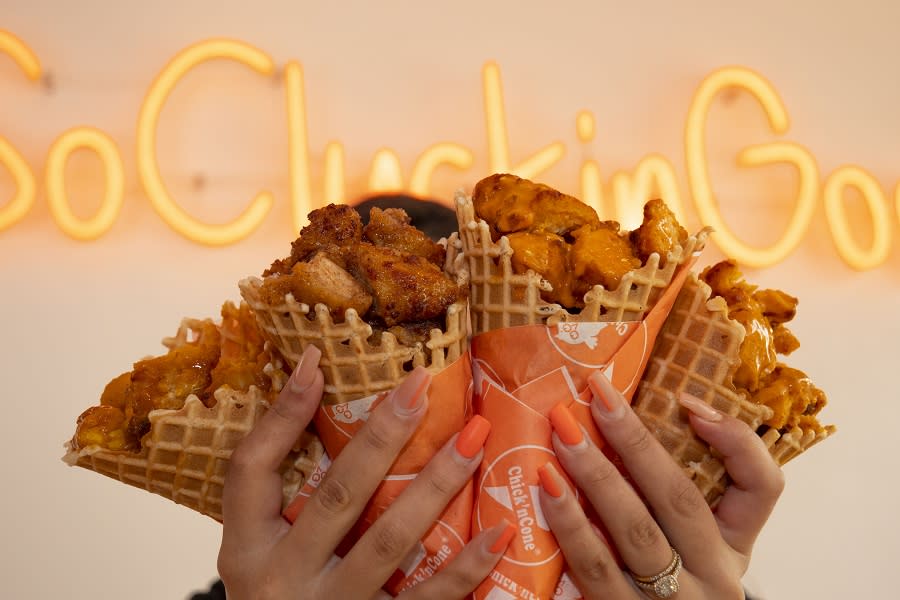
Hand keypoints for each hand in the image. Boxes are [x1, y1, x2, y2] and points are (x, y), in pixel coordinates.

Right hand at [218, 345, 509, 598]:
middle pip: (338, 495)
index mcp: (246, 547)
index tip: (316, 362)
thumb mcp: (260, 548)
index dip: (282, 415)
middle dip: (383, 436)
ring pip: (389, 540)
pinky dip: (464, 569)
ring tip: (473, 440)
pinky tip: (498, 532)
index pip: (250, 469)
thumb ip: (280, 485)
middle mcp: (282, 578)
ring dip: (436, 485)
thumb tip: (310, 381)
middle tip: (421, 386)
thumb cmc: (278, 596)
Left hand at [539, 371, 783, 598]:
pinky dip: (570, 526)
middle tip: (598, 399)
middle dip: (637, 443)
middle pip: (680, 501)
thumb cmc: (666, 575)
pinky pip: (595, 570)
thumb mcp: (692, 537)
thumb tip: (649, 413)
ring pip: (636, 534)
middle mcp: (713, 574)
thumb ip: (675, 483)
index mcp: (735, 542)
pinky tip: (548, 489)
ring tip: (563, 438)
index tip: (689, 402)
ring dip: (596, 478)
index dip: (736, 442)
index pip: (762, 487)